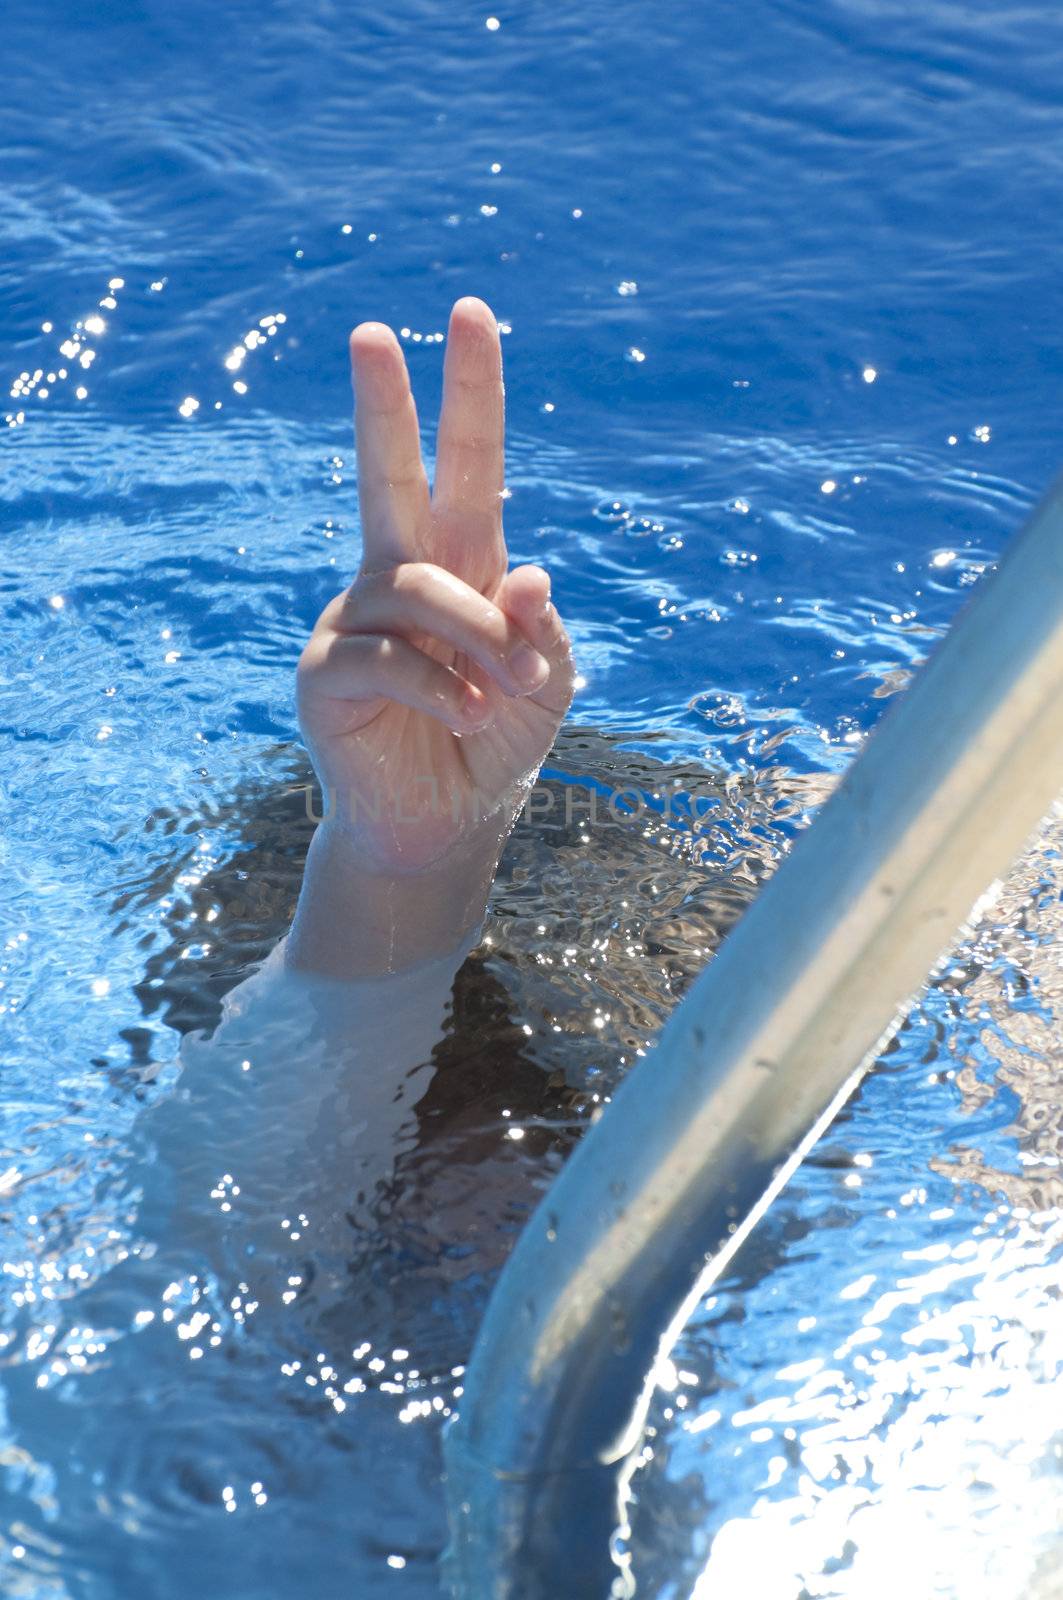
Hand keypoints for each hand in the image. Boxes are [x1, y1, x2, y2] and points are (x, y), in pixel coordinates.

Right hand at [296, 297, 574, 878]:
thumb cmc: (496, 740)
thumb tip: (531, 569)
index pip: (466, 465)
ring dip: (480, 641)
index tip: (471, 314)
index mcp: (460, 562)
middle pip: (389, 475)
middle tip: (371, 331)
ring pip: (420, 591)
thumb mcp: (548, 682)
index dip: (471, 393)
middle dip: (384, 404)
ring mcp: (354, 618)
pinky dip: (439, 687)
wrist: (446, 824)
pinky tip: (462, 717)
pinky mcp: (324, 671)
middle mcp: (400, 575)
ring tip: (506, 695)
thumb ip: (543, 628)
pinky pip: (386, 656)